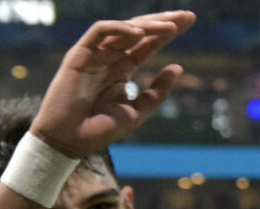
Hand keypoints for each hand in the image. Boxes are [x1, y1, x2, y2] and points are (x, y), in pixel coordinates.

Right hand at [32, 11, 195, 157]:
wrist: (69, 141)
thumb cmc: (100, 129)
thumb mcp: (136, 112)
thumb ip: (156, 93)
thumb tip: (178, 66)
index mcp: (123, 70)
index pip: (148, 44)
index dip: (167, 33)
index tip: (189, 21)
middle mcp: (110, 58)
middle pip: (139, 32)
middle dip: (163, 22)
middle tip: (187, 16)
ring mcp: (94, 54)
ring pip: (123, 29)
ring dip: (147, 25)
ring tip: (171, 26)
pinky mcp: (79, 54)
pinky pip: (99, 32)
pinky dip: (119, 29)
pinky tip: (140, 34)